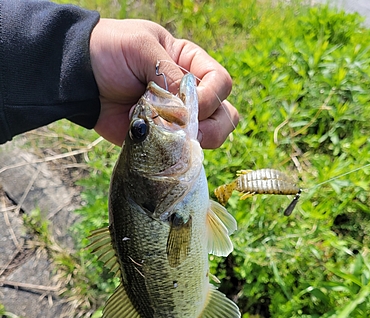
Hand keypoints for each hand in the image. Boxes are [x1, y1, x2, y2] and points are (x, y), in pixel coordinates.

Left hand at [89, 19, 238, 148]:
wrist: (80, 78)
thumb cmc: (110, 51)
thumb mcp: (142, 47)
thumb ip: (170, 74)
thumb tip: (188, 110)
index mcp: (190, 64)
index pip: (221, 84)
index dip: (211, 97)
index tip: (188, 103)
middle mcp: (190, 93)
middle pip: (225, 115)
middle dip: (214, 126)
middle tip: (191, 131)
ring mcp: (177, 119)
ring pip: (210, 137)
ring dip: (198, 142)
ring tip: (175, 139)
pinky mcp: (162, 140)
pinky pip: (182, 153)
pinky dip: (176, 153)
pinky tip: (158, 143)